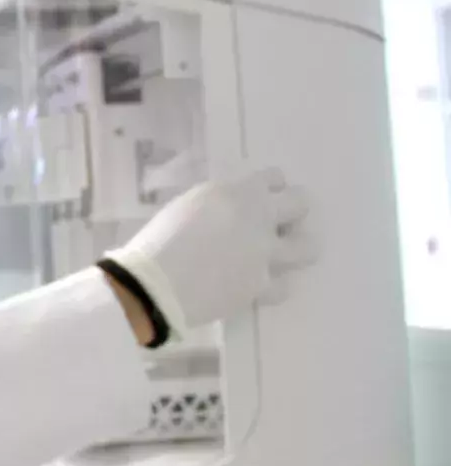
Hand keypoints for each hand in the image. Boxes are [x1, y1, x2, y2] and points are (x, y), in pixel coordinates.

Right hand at [103, 167, 317, 334]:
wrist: (156, 285)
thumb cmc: (158, 238)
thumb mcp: (188, 206)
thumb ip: (217, 205)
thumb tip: (228, 213)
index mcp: (240, 192)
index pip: (275, 178)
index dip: (267, 188)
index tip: (256, 197)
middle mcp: (262, 218)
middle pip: (301, 204)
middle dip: (291, 212)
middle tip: (273, 224)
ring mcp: (267, 254)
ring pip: (308, 248)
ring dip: (295, 248)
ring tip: (276, 256)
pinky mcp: (262, 287)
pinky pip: (284, 286)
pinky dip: (272, 285)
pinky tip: (256, 285)